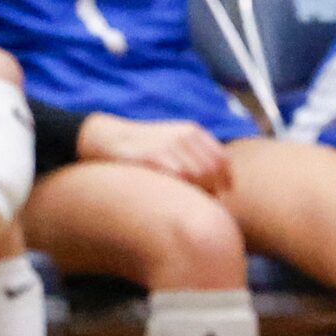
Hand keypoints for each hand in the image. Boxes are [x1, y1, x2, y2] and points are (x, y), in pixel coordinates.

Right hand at [79, 114, 231, 191]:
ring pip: (197, 176)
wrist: (109, 137)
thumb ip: (193, 154)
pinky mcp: (152, 158)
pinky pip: (176, 178)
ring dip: (198, 193)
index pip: (221, 158)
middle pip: (212, 170)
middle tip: (205, 203)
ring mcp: (168, 146)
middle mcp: (184, 137)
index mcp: (192, 132)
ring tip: (190, 204)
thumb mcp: (173, 141)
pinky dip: (181, 192)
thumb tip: (216, 182)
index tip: (223, 193)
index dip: (226, 178)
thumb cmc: (144, 145)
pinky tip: (175, 200)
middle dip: (213, 189)